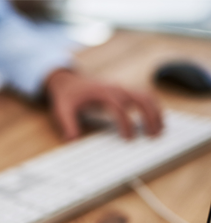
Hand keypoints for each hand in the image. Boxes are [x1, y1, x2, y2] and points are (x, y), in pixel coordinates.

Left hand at [45, 69, 162, 139]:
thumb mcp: (62, 110)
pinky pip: (144, 97)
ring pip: (147, 96)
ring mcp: (122, 89)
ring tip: (160, 130)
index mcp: (102, 93)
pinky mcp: (125, 91)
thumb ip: (68, 125)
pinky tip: (156, 121)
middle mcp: (116, 89)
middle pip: (140, 98)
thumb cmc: (67, 97)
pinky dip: (153, 108)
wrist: (68, 81)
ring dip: (156, 112)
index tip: (129, 138)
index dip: (126, 122)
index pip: (119, 107)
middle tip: (153, 136)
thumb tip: (73, 141)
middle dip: (150, 116)